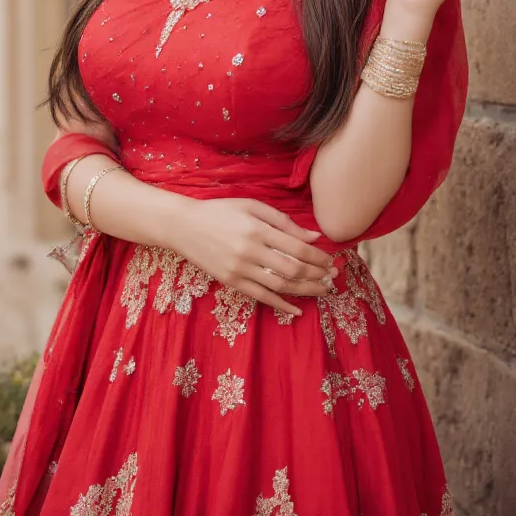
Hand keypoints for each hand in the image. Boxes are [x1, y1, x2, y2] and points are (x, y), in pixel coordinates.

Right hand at [171, 198, 336, 316]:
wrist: (183, 226)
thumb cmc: (220, 211)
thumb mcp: (251, 206)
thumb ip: (283, 221)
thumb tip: (312, 237)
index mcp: (258, 229)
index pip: (297, 248)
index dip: (318, 257)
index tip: (330, 261)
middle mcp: (250, 251)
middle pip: (292, 269)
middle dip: (317, 275)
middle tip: (332, 277)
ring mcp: (239, 269)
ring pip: (280, 285)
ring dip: (305, 290)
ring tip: (322, 291)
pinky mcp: (230, 281)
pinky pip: (260, 296)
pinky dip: (280, 304)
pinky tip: (295, 309)